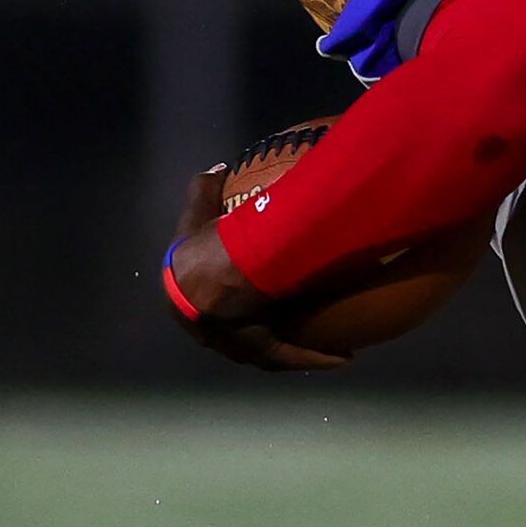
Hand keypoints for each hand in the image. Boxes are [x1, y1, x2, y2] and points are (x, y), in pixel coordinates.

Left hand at [163, 169, 347, 371]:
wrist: (219, 272)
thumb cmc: (207, 244)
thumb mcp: (201, 209)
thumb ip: (205, 188)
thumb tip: (220, 169)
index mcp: (183, 293)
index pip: (205, 299)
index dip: (226, 297)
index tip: (249, 292)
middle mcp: (203, 326)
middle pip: (237, 331)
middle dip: (259, 329)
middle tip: (289, 318)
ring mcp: (228, 342)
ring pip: (265, 349)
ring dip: (293, 349)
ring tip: (324, 344)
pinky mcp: (254, 349)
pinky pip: (286, 357)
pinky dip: (313, 358)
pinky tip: (342, 356)